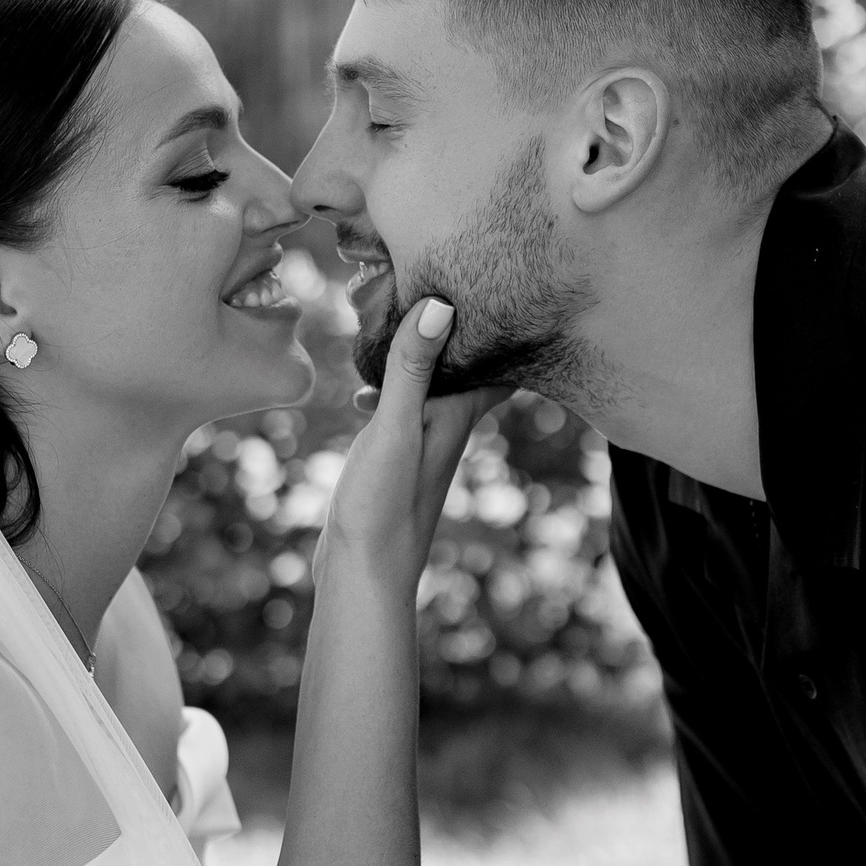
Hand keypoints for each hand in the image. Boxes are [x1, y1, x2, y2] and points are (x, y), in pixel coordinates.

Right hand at [318, 298, 499, 595]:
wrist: (364, 575)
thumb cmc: (384, 505)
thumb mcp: (394, 427)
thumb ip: (413, 369)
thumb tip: (441, 306)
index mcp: (457, 415)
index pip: (498, 364)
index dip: (504, 329)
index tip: (503, 291)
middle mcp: (447, 428)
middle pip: (467, 371)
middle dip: (461, 336)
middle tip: (446, 292)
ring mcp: (421, 445)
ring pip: (433, 388)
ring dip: (421, 360)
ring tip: (396, 328)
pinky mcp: (395, 460)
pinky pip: (404, 410)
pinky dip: (391, 390)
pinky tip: (362, 394)